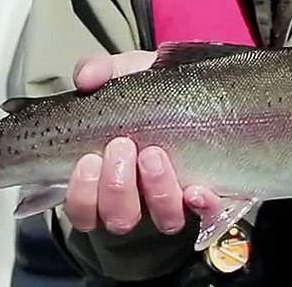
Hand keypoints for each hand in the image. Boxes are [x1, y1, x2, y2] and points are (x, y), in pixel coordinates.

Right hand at [63, 51, 220, 234]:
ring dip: (156, 190)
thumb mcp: (124, 73)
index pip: (84, 209)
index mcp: (107, 176)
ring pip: (162, 220)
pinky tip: (197, 188)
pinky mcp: (210, 194)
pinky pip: (208, 213)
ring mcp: (175, 198)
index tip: (88, 159)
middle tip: (121, 145)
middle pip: (118, 218)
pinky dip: (202, 204)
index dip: (82, 194)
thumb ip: (99, 71)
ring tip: (154, 154)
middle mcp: (139, 196)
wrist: (202, 86)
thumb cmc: (155, 90)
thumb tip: (85, 78)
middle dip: (116, 186)